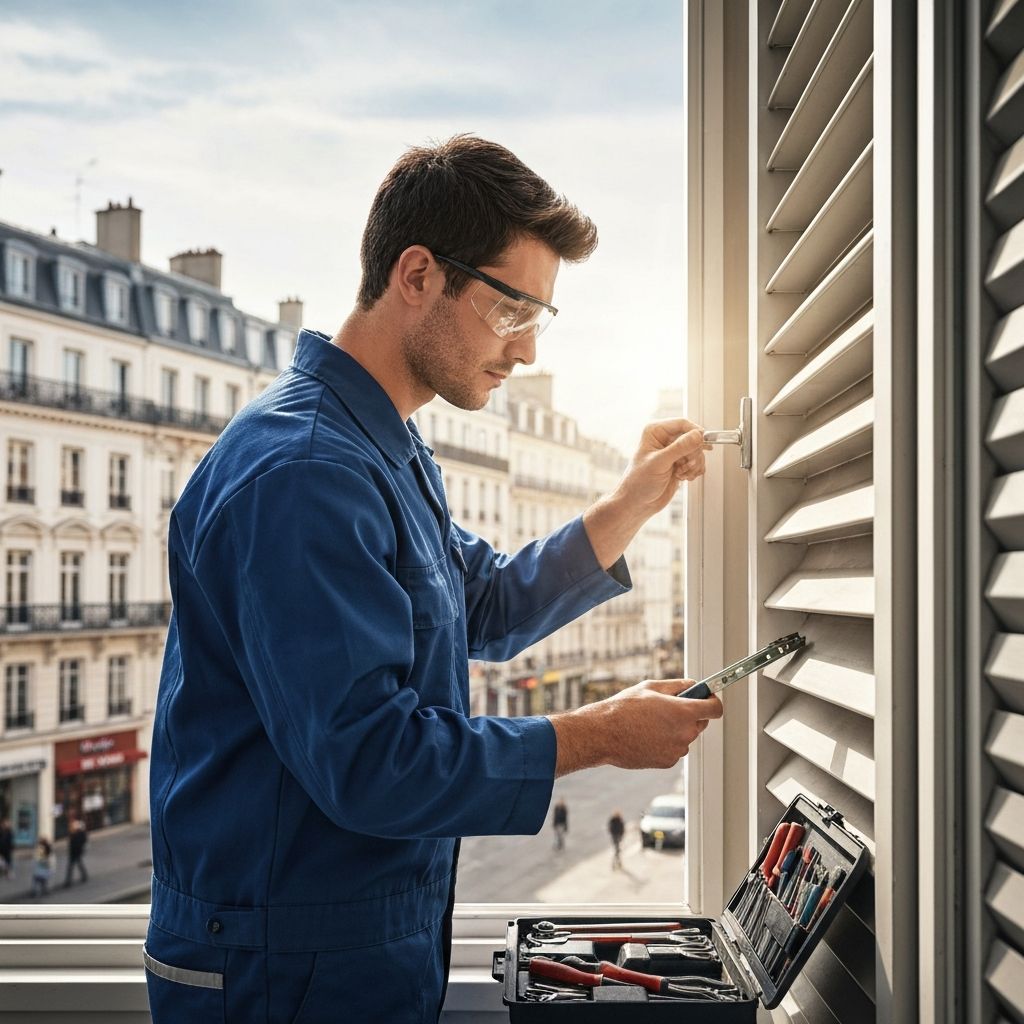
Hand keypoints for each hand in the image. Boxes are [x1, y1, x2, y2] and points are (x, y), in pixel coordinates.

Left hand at [582, 419, 710, 569]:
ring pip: (697, 451)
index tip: (703, 443)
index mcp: (655, 432)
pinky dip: (694, 470)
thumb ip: (679, 448)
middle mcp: (665, 439)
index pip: (682, 424)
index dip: (695, 432)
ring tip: (682, 473)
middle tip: (686, 465)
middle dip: (693, 454)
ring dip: (694, 464)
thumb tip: (697, 435)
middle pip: (693, 438)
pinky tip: (684, 477)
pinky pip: (697, 462)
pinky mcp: (679, 464)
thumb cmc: (639, 483)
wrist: (638, 503)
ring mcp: (673, 452)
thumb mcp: (659, 463)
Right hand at [602, 679, 723, 768]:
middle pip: (701, 723)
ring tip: (653, 722)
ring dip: (677, 729)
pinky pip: (675, 749)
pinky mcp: (668, 762)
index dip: (713, 701)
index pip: (715, 708)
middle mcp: (684, 733)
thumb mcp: (651, 688)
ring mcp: (677, 750)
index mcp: (683, 711)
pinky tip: (648, 735)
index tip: (707, 698)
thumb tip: (692, 685)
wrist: (604, 734)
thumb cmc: (624, 708)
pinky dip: (667, 742)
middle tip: (671, 707)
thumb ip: (677, 686)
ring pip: (686, 737)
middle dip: (692, 714)